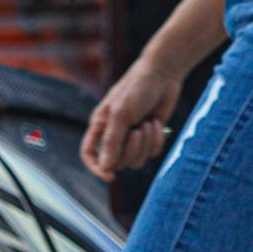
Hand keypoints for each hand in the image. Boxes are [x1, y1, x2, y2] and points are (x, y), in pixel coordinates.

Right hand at [82, 58, 181, 182]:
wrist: (163, 75)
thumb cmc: (137, 88)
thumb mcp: (121, 113)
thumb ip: (112, 141)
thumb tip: (105, 167)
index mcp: (100, 125)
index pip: (89, 154)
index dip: (96, 168)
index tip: (110, 176)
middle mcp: (115, 133)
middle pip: (117, 162)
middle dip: (131, 150)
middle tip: (138, 131)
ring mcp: (133, 136)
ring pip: (136, 160)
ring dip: (146, 144)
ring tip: (148, 123)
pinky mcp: (150, 136)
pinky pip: (153, 152)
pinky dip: (157, 139)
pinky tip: (157, 122)